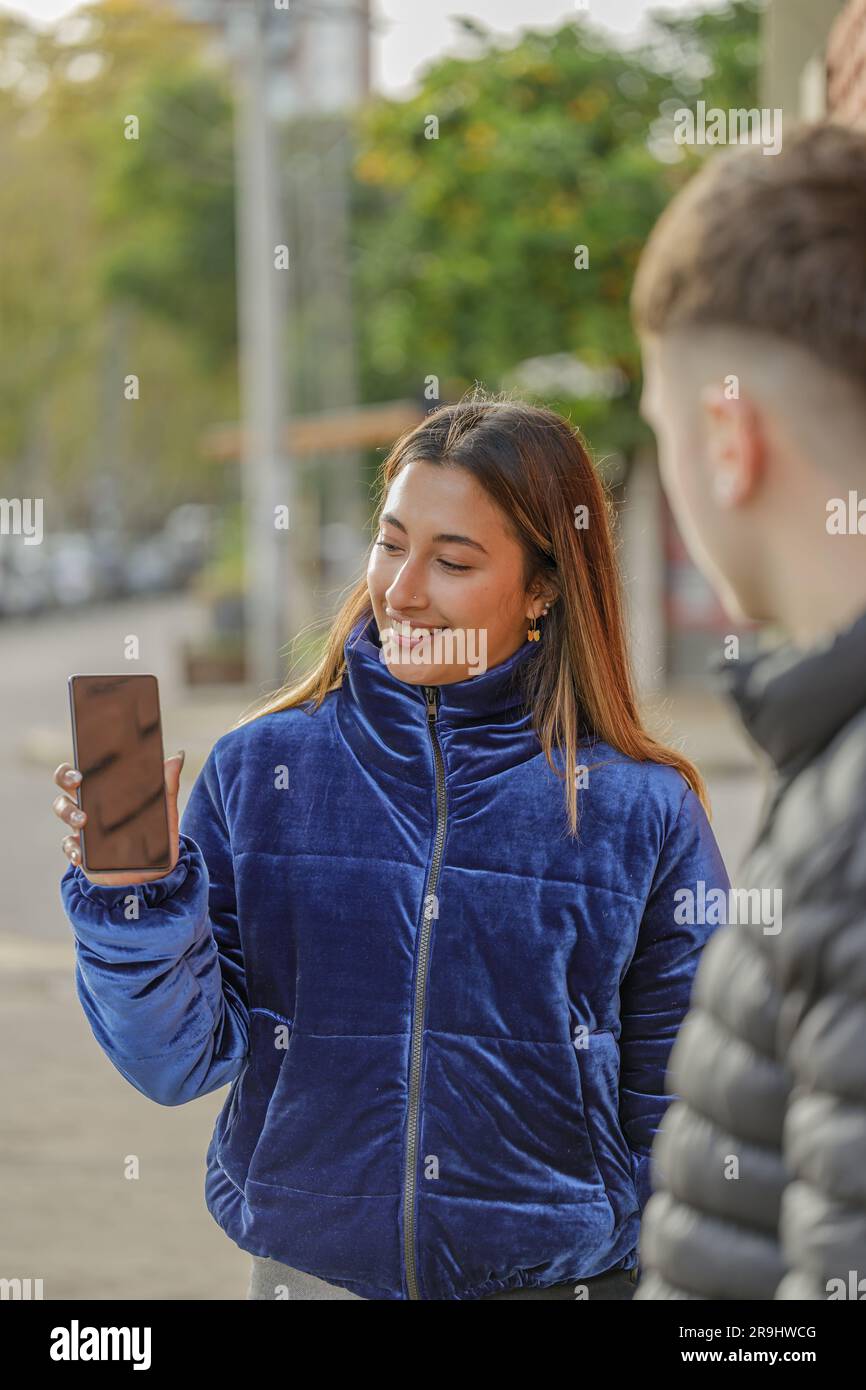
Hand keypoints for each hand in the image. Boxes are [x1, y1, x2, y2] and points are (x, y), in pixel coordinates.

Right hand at [52, 752, 184, 886]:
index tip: (81, 771)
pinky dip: (72, 849)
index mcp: (106, 795)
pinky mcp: (84, 854)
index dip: (72, 770)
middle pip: (66, 789)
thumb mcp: (165, 814)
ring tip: (83, 821)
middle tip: (78, 784)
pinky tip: (79, 854)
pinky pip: (70, 847)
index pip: (82, 775)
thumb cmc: (156, 841)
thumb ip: (168, 787)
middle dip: (65, 782)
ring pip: (64, 813)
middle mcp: (90, 809)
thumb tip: (178, 757)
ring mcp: (84, 832)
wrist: (154, 876)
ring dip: (69, 813)